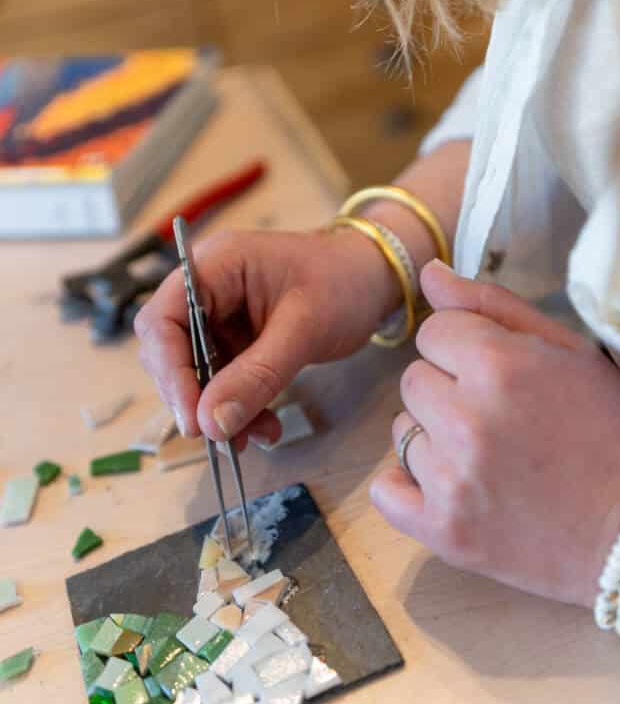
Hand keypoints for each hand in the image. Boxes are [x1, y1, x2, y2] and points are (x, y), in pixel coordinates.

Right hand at [135, 226, 397, 445]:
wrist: (374, 279)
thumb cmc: (344, 283)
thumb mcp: (304, 330)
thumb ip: (256, 376)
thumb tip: (211, 424)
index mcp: (216, 265)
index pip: (162, 319)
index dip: (169, 371)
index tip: (191, 418)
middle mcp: (208, 289)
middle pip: (170, 350)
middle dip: (194, 397)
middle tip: (220, 437)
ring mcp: (220, 316)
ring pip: (196, 373)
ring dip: (219, 411)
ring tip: (253, 438)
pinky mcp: (235, 340)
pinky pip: (222, 381)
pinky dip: (239, 408)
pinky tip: (264, 428)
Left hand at [371, 260, 619, 605]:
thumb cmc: (611, 430)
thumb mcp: (567, 351)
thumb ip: (491, 306)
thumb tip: (429, 274)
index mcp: (499, 366)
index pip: (433, 331)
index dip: (465, 349)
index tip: (498, 374)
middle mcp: (467, 420)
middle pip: (412, 381)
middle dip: (448, 391)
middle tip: (498, 418)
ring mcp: (451, 480)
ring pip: (400, 431)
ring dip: (434, 438)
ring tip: (488, 456)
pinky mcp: (442, 530)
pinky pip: (384, 492)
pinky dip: (408, 488)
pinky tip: (451, 486)